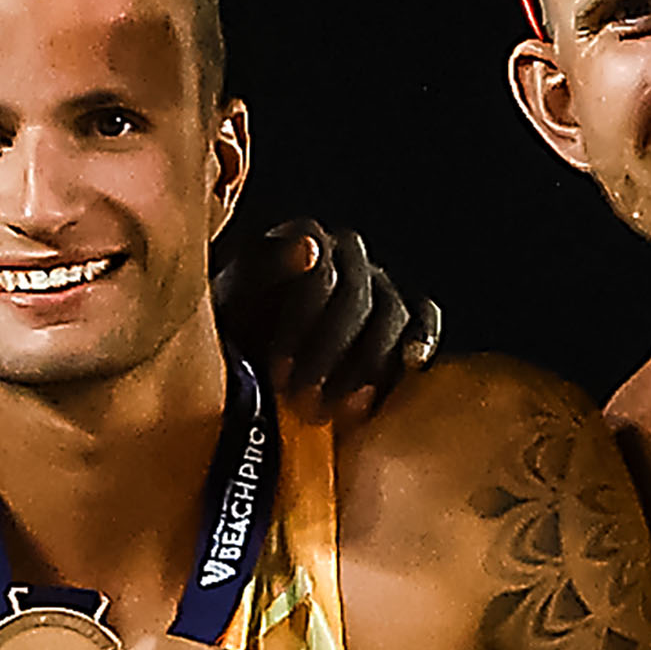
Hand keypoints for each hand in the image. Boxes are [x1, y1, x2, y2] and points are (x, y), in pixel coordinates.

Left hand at [220, 215, 443, 416]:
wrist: (242, 374)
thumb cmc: (230, 334)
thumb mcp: (227, 305)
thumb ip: (260, 267)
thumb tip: (311, 244)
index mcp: (298, 240)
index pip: (316, 268)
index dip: (300, 320)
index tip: (277, 368)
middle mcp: (343, 256)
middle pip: (355, 295)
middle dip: (328, 351)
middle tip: (299, 397)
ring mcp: (376, 284)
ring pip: (390, 313)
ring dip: (365, 365)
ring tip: (334, 409)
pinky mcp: (402, 315)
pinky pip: (423, 318)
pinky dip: (419, 341)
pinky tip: (411, 366)